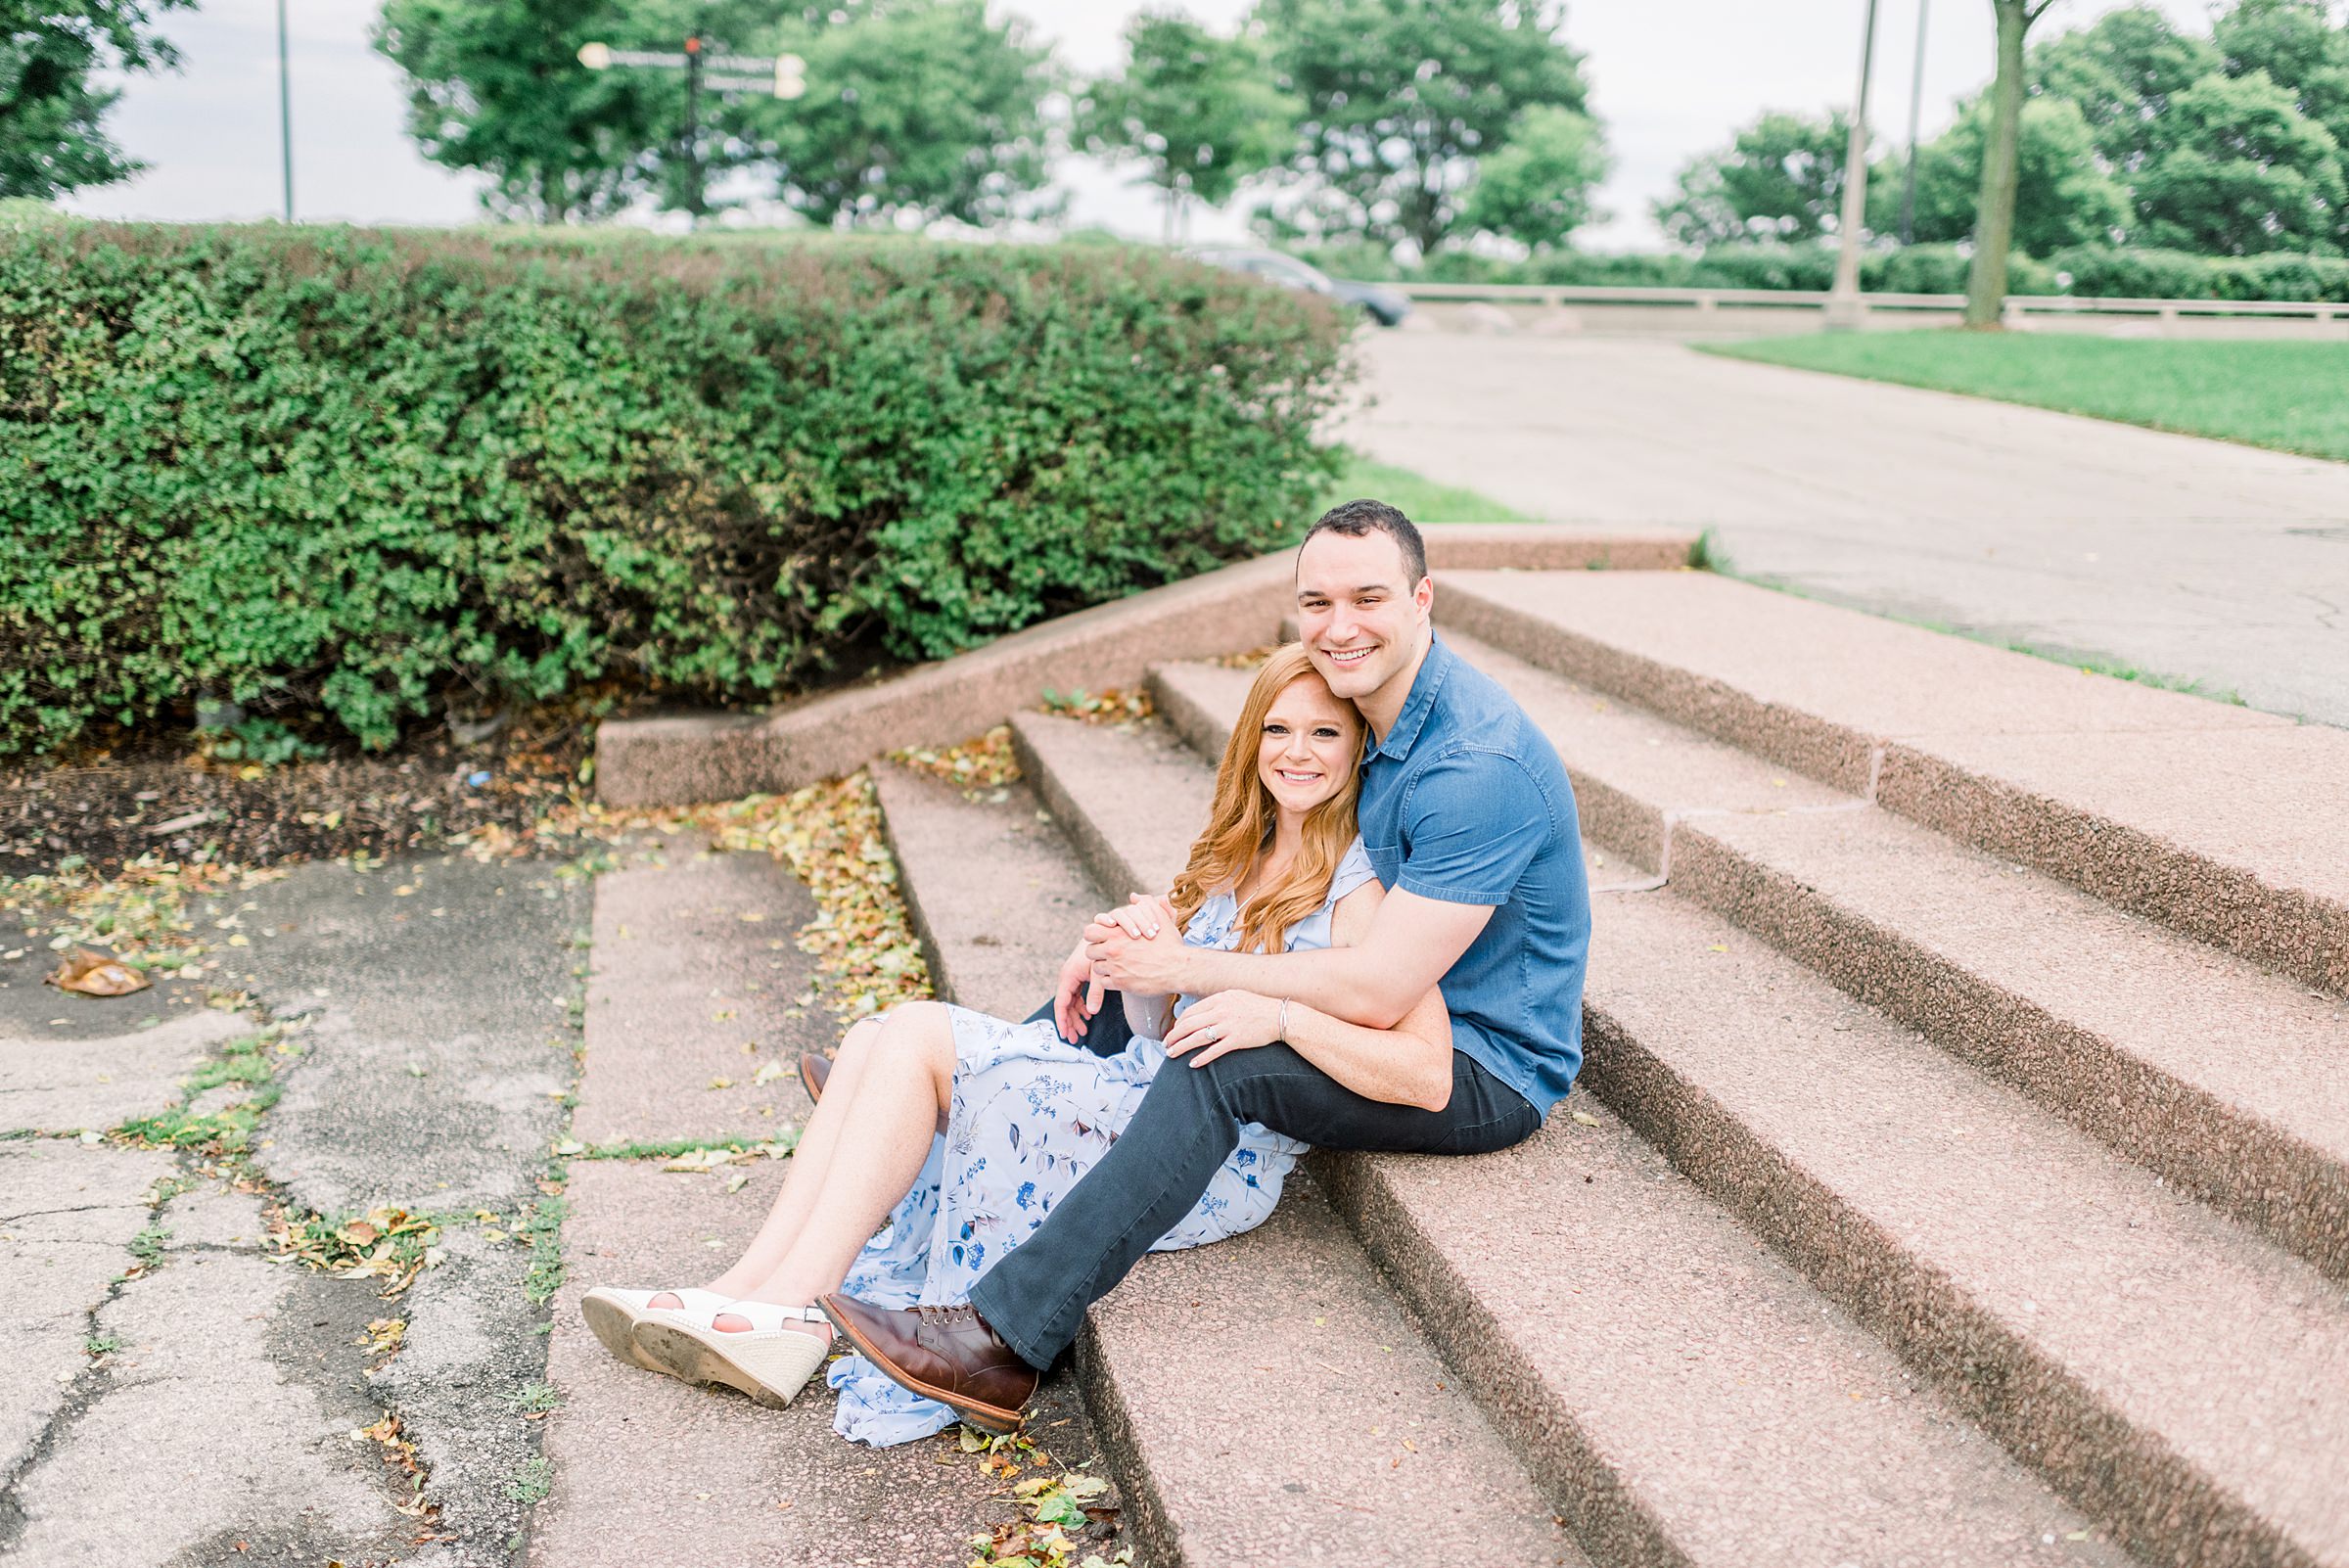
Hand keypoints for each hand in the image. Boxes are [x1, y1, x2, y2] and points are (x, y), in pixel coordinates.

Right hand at [1051, 939, 1097, 1043]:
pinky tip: (1087, 1015)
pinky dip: (1080, 1007)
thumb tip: (1093, 1012)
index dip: (1062, 1021)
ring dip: (1075, 1017)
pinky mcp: (1078, 977)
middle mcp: (1067, 978)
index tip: (1065, 1034)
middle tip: (1074, 1039)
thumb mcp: (1098, 972)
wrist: (1099, 932)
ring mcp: (1072, 978)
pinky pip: (1076, 996)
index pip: (1061, 1004)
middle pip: (1065, 1006)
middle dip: (1069, 1023)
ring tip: (1082, 1031)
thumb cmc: (1098, 948)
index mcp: (1068, 977)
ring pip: (1070, 1002)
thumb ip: (1096, 992)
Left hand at [1083, 893, 1190, 995]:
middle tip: (1109, 954)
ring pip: (1096, 968)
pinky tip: (1122, 977)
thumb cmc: (1169, 944)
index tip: (1104, 938)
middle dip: (1098, 952)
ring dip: (1104, 967)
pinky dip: (1111, 981)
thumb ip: (1145, 904)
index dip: (1095, 934)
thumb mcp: (1159, 918)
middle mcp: (1113, 950)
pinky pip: (1104, 983)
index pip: (1089, 931)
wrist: (1178, 968)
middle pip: (1089, 951)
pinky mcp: (1120, 983)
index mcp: (1118, 933)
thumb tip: (1134, 896)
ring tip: (1117, 966)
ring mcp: (1115, 968)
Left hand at [1163, 989, 1283, 1067]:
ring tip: (1172, 1054)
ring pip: (1197, 1037)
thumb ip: (1218, 1003)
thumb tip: (1201, 1012)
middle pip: (1189, 1024)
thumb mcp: (1236, 996)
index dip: (1178, 1024)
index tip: (1174, 1032)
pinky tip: (1193, 1064)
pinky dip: (1201, 1058)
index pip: (1191, 1012)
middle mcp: (1221, 1011)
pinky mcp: (1237, 1040)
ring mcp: (1229, 1025)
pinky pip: (1214, 1050)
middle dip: (1173, 1036)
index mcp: (1219, 999)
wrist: (1281, 1016)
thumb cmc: (1259, 1007)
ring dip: (1181, 1047)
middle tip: (1165, 1044)